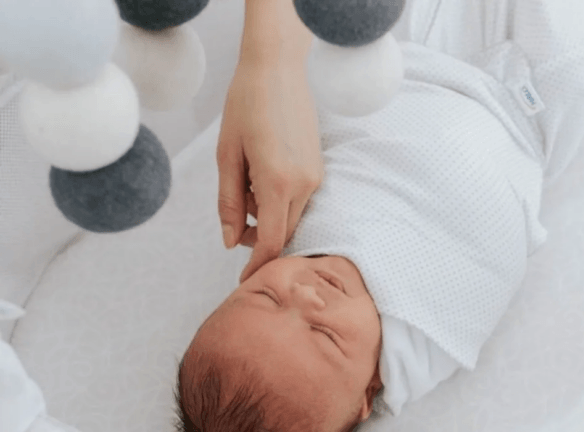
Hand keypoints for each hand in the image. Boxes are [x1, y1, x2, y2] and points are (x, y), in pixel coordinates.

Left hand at [217, 62, 322, 283]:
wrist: (277, 69)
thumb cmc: (245, 106)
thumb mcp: (227, 156)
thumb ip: (228, 202)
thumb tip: (230, 241)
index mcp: (278, 182)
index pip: (272, 242)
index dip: (258, 266)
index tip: (245, 283)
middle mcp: (304, 184)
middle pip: (284, 232)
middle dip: (258, 237)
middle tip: (234, 219)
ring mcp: (316, 176)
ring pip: (292, 216)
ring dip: (268, 216)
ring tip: (246, 183)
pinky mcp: (318, 168)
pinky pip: (299, 199)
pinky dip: (278, 201)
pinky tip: (261, 175)